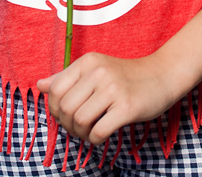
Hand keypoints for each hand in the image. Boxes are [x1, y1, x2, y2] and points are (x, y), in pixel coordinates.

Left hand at [37, 52, 175, 144]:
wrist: (161, 75)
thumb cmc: (125, 76)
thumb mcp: (94, 69)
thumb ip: (66, 77)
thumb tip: (40, 85)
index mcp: (88, 61)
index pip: (55, 89)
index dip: (55, 109)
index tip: (65, 115)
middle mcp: (98, 72)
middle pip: (66, 108)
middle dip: (68, 124)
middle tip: (78, 127)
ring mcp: (113, 89)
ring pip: (80, 121)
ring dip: (81, 133)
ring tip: (89, 131)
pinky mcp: (127, 107)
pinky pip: (98, 132)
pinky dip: (94, 140)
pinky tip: (101, 134)